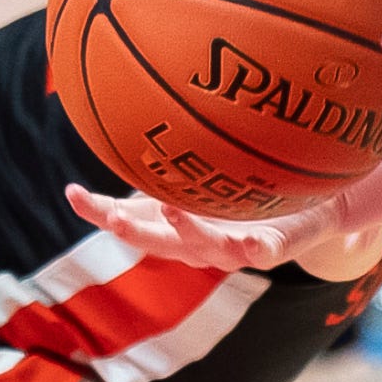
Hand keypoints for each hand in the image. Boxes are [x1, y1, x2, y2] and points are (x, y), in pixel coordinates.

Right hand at [64, 178, 354, 272]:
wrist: (309, 210)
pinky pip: (262, 251)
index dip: (100, 211)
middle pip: (160, 243)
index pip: (131, 220)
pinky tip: (248, 241)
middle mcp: (200, 243)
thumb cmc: (244, 198)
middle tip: (111, 218)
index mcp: (177, 228)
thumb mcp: (198, 181)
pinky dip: (252, 248)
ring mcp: (235, 249)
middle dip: (134, 233)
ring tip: (171, 211)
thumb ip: (164, 165)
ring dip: (187, 233)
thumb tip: (114, 130)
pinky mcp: (272, 248)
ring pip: (206, 250)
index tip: (72, 194)